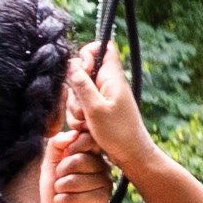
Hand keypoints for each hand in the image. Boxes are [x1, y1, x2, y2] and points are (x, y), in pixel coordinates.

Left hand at [41, 114, 119, 202]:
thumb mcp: (50, 164)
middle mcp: (102, 167)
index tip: (64, 158)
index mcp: (91, 155)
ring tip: (63, 194)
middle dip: (61, 172)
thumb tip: (73, 133)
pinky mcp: (102, 200)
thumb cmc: (55, 192)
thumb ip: (57, 144)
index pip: (87, 139)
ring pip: (76, 179)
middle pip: (79, 159)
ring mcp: (104, 183)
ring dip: (61, 189)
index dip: (70, 148)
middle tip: (60, 182)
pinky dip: (64, 201)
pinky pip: (78, 196)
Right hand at [60, 59, 157, 178]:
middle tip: (84, 108)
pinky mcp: (99, 109)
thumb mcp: (95, 109)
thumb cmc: (118, 134)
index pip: (102, 47)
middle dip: (75, 89)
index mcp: (112, 77)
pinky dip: (79, 116)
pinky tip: (85, 128)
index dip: (87, 53)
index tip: (81, 71)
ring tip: (86, 122)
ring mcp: (103, 97)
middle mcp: (108, 83)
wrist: (132, 155)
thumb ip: (81, 85)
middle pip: (83, 72)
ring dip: (76, 107)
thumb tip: (71, 64)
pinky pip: (81, 106)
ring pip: (78, 92)